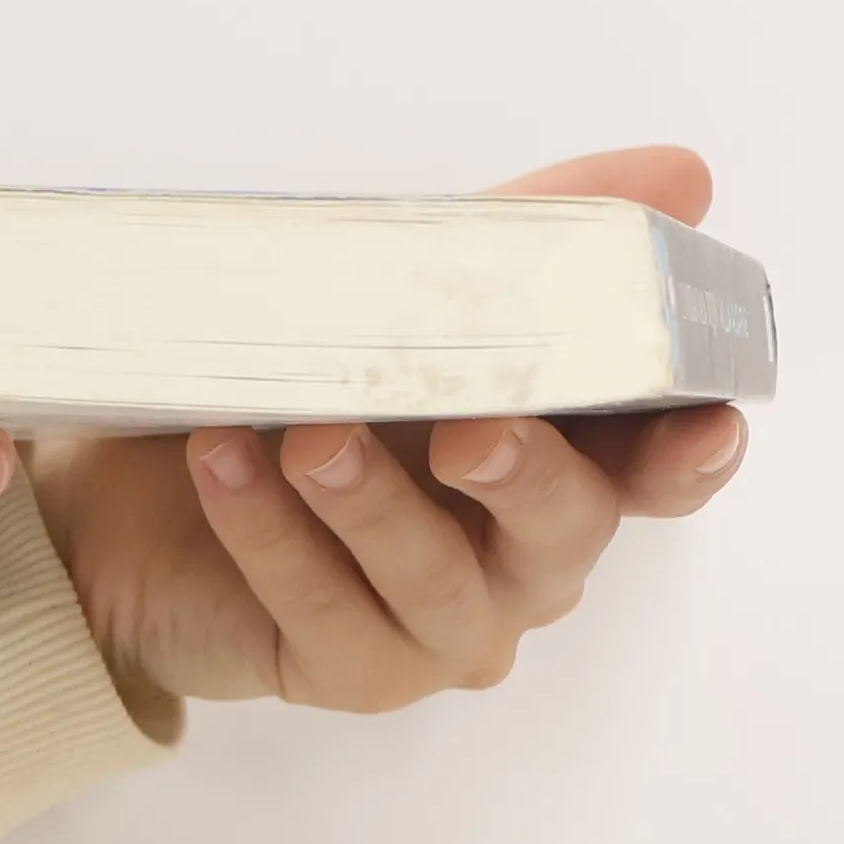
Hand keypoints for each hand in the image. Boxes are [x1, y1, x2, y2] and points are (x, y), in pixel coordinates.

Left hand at [24, 149, 746, 714]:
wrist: (142, 495)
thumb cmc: (295, 391)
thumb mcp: (400, 295)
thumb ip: (531, 239)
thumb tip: (681, 173)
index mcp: (556, 464)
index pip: (656, 471)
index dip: (690, 452)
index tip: (700, 419)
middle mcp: (519, 560)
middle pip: (567, 530)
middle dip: (527, 474)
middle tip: (467, 430)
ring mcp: (440, 628)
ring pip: (436, 581)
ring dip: (370, 502)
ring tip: (305, 437)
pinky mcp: (349, 670)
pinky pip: (322, 609)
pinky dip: (270, 532)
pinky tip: (222, 461)